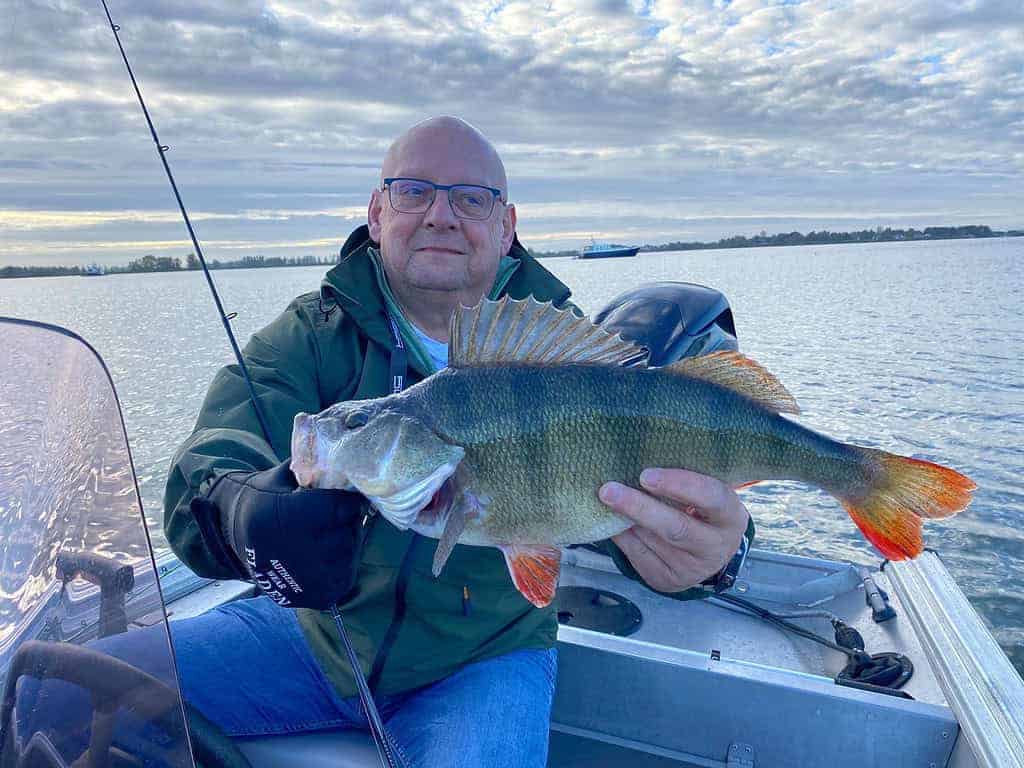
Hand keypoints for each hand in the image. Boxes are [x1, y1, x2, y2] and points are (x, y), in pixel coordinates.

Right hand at [189, 460, 365, 608]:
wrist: (233, 539)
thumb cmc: (262, 501)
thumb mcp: (281, 477)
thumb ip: (311, 466)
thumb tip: (342, 449)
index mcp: (293, 515)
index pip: (346, 507)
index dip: (347, 500)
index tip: (343, 497)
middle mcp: (301, 549)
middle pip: (350, 531)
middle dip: (346, 521)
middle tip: (334, 516)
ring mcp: (309, 577)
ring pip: (350, 554)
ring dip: (346, 543)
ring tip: (327, 535)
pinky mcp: (314, 596)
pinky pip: (344, 577)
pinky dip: (340, 565)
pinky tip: (325, 555)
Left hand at [600, 468, 747, 592]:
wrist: (708, 553)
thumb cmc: (702, 510)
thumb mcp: (706, 494)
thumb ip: (684, 481)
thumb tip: (638, 461)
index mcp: (730, 517)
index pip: (710, 497)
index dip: (679, 484)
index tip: (645, 475)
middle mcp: (715, 547)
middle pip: (676, 527)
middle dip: (639, 507)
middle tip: (609, 490)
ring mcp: (691, 568)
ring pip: (651, 541)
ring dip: (625, 519)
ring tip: (607, 498)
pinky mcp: (668, 580)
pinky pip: (637, 555)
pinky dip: (621, 535)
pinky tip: (613, 520)